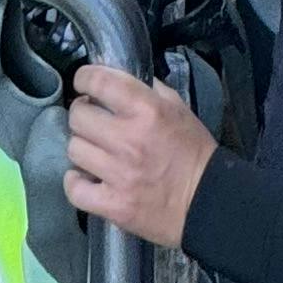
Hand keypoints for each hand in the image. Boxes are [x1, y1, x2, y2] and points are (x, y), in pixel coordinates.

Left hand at [62, 62, 216, 249]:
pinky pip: (74, 189)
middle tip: (92, 120)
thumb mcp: (179, 109)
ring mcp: (118, 175)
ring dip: (83, 147)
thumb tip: (120, 80)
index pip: (98, 82)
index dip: (84, 78)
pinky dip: (76, 182)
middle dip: (83, 113)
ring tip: (95, 150)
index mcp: (147, 111)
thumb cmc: (195, 152)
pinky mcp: (113, 205)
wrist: (208, 201)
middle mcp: (128, 140)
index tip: (84, 82)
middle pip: (78, 116)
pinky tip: (85, 177)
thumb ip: (149, 91)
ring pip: (74, 149)